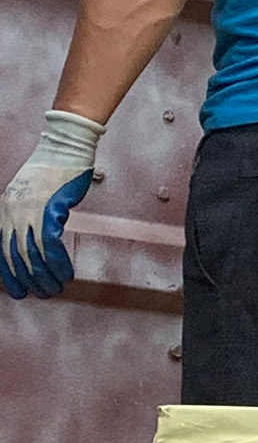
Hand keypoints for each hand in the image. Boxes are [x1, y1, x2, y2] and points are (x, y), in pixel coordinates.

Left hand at [0, 111, 105, 299]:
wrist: (64, 148)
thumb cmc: (51, 169)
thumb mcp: (27, 193)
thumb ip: (25, 214)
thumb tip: (35, 237)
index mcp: (4, 211)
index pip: (1, 251)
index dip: (9, 274)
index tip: (18, 290)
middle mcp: (11, 214)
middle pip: (15, 257)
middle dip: (27, 280)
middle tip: (40, 294)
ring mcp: (29, 212)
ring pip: (32, 255)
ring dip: (45, 277)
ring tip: (54, 289)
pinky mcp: (50, 210)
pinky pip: (51, 245)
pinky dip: (58, 263)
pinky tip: (66, 274)